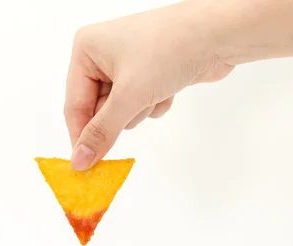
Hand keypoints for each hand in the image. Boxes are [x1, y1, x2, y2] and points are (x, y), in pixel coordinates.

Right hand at [64, 1, 233, 170]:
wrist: (219, 34)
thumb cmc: (169, 50)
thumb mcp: (129, 96)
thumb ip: (102, 132)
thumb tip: (80, 160)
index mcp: (86, 49)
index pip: (74, 105)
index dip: (81, 136)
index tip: (85, 165)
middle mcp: (103, 55)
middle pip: (97, 110)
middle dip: (120, 115)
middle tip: (135, 109)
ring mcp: (127, 64)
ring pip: (121, 111)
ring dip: (139, 110)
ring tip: (155, 91)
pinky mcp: (149, 74)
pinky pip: (140, 104)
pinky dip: (154, 104)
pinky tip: (168, 88)